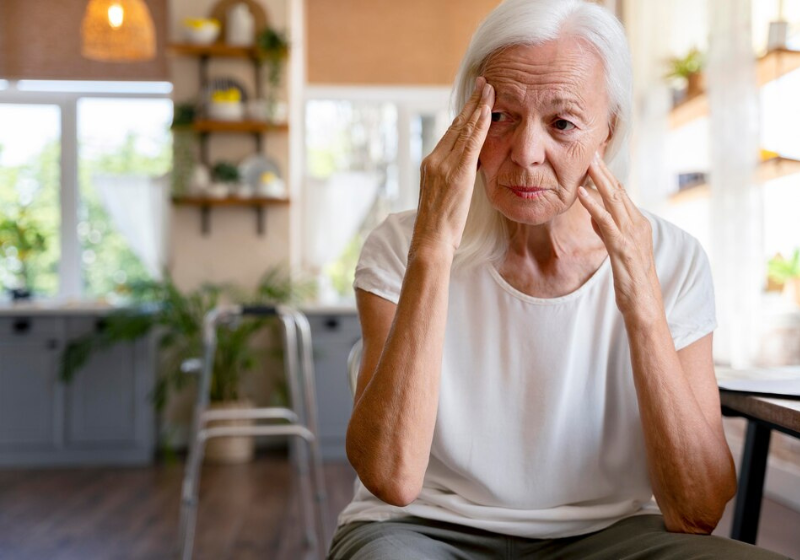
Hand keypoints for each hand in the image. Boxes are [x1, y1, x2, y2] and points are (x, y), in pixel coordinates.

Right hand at [412, 77, 494, 256]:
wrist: (430, 240)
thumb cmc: (439, 228)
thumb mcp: (445, 197)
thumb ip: (454, 178)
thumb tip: (469, 168)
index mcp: (430, 164)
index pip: (451, 133)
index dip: (464, 114)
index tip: (475, 100)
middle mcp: (434, 159)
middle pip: (456, 125)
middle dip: (472, 103)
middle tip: (484, 83)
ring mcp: (443, 164)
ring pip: (463, 129)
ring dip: (478, 107)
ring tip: (490, 89)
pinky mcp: (455, 172)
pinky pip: (470, 143)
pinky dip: (480, 124)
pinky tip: (489, 111)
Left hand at [577, 154, 662, 318]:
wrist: (645, 305)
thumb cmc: (632, 280)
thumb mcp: (618, 249)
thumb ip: (607, 230)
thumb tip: (594, 214)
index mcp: (638, 224)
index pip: (621, 194)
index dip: (608, 177)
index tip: (595, 160)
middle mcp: (638, 225)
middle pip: (619, 192)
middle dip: (604, 171)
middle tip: (591, 151)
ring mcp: (631, 235)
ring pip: (614, 201)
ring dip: (599, 181)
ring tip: (587, 163)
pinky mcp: (622, 248)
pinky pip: (606, 222)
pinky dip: (593, 206)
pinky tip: (581, 194)